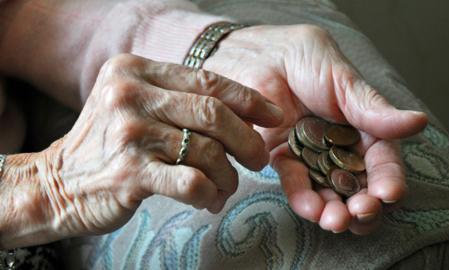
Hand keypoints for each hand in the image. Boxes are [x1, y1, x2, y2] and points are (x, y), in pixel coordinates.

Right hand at [29, 54, 282, 239]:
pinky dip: (210, 193)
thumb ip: (179, 100)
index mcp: (136, 71)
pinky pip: (192, 182)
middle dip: (248, 140)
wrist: (58, 183)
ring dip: (228, 175)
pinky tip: (207, 199)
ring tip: (225, 186)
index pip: (207, 80)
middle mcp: (130, 95)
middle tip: (258, 159)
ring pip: (208, 151)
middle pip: (213, 113)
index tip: (274, 115)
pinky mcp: (129, 173)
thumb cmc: (109, 144)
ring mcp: (129, 134)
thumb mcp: (136, 105)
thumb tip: (245, 114)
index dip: (248, 99)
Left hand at [204, 25, 427, 233]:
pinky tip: (311, 208)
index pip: (382, 160)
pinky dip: (304, 199)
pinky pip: (295, 183)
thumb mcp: (342, 80)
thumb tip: (418, 122)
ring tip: (335, 221)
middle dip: (363, 206)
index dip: (388, 179)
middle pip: (358, 186)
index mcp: (363, 128)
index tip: (388, 193)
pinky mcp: (283, 159)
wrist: (258, 56)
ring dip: (335, 211)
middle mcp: (340, 147)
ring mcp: (312, 157)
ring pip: (329, 192)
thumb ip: (372, 108)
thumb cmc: (304, 59)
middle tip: (360, 213)